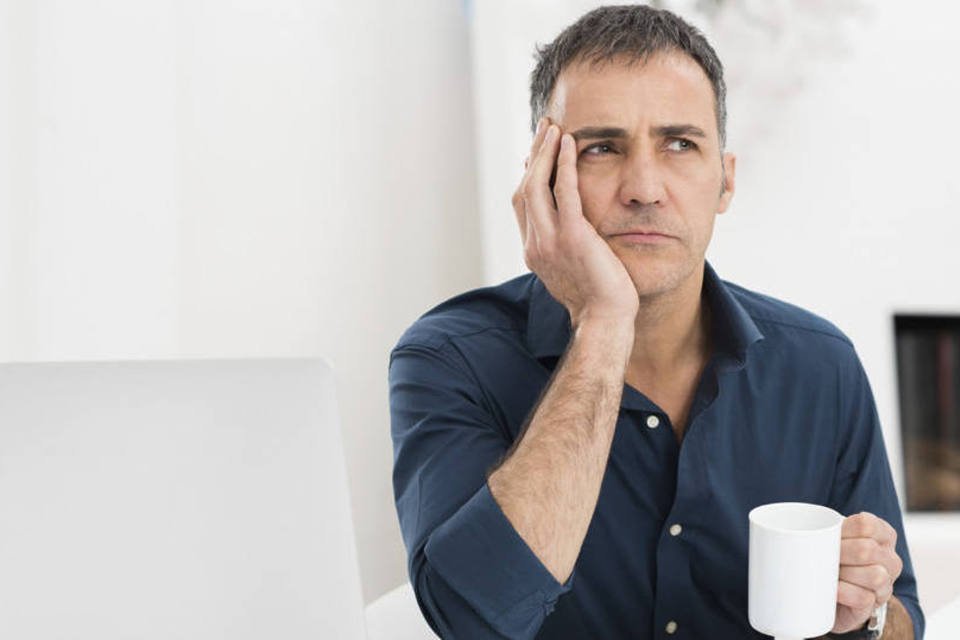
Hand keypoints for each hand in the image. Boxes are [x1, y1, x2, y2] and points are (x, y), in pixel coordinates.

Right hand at [512, 118, 638, 329]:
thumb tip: (571, 230)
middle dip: (532, 157)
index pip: (523, 205)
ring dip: (543, 153)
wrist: (604, 320)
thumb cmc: (598, 300)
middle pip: (524, 190)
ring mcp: (550, 240)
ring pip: (536, 185)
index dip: (527, 176)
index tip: (536, 154)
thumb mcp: (573, 270)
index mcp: (534, 252)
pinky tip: (569, 143)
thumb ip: (565, 248)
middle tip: (543, 129)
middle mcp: (535, 244)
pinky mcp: (572, 236)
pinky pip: (564, 191)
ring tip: (553, 128)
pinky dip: (564, 163)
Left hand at [831, 512, 902, 633]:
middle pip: (867, 550)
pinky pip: (864, 598)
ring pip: (874, 576)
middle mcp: (890, 559)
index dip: (843, 530)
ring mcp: (886, 584)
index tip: (829, 535)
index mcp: (883, 534)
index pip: (867, 525)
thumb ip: (830, 529)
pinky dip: (845, 592)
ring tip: (830, 572)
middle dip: (840, 552)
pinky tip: (833, 589)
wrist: (833, 591)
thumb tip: (810, 533)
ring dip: (845, 573)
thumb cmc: (834, 555)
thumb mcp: (834, 536)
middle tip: (824, 555)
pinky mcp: (874, 605)